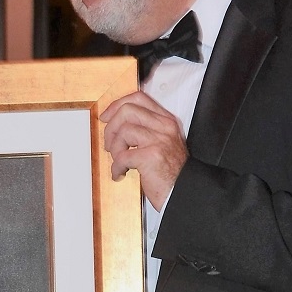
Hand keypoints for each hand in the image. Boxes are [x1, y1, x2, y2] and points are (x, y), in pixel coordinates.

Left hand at [99, 90, 187, 209]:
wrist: (184, 192)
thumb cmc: (171, 172)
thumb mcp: (163, 143)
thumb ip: (146, 129)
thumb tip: (117, 123)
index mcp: (166, 121)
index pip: (138, 98)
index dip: (117, 105)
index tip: (106, 116)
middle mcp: (164, 127)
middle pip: (127, 110)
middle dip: (111, 127)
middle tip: (110, 144)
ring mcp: (159, 140)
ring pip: (123, 130)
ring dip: (114, 148)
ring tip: (118, 161)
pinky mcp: (151, 156)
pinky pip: (122, 156)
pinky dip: (116, 167)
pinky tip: (121, 173)